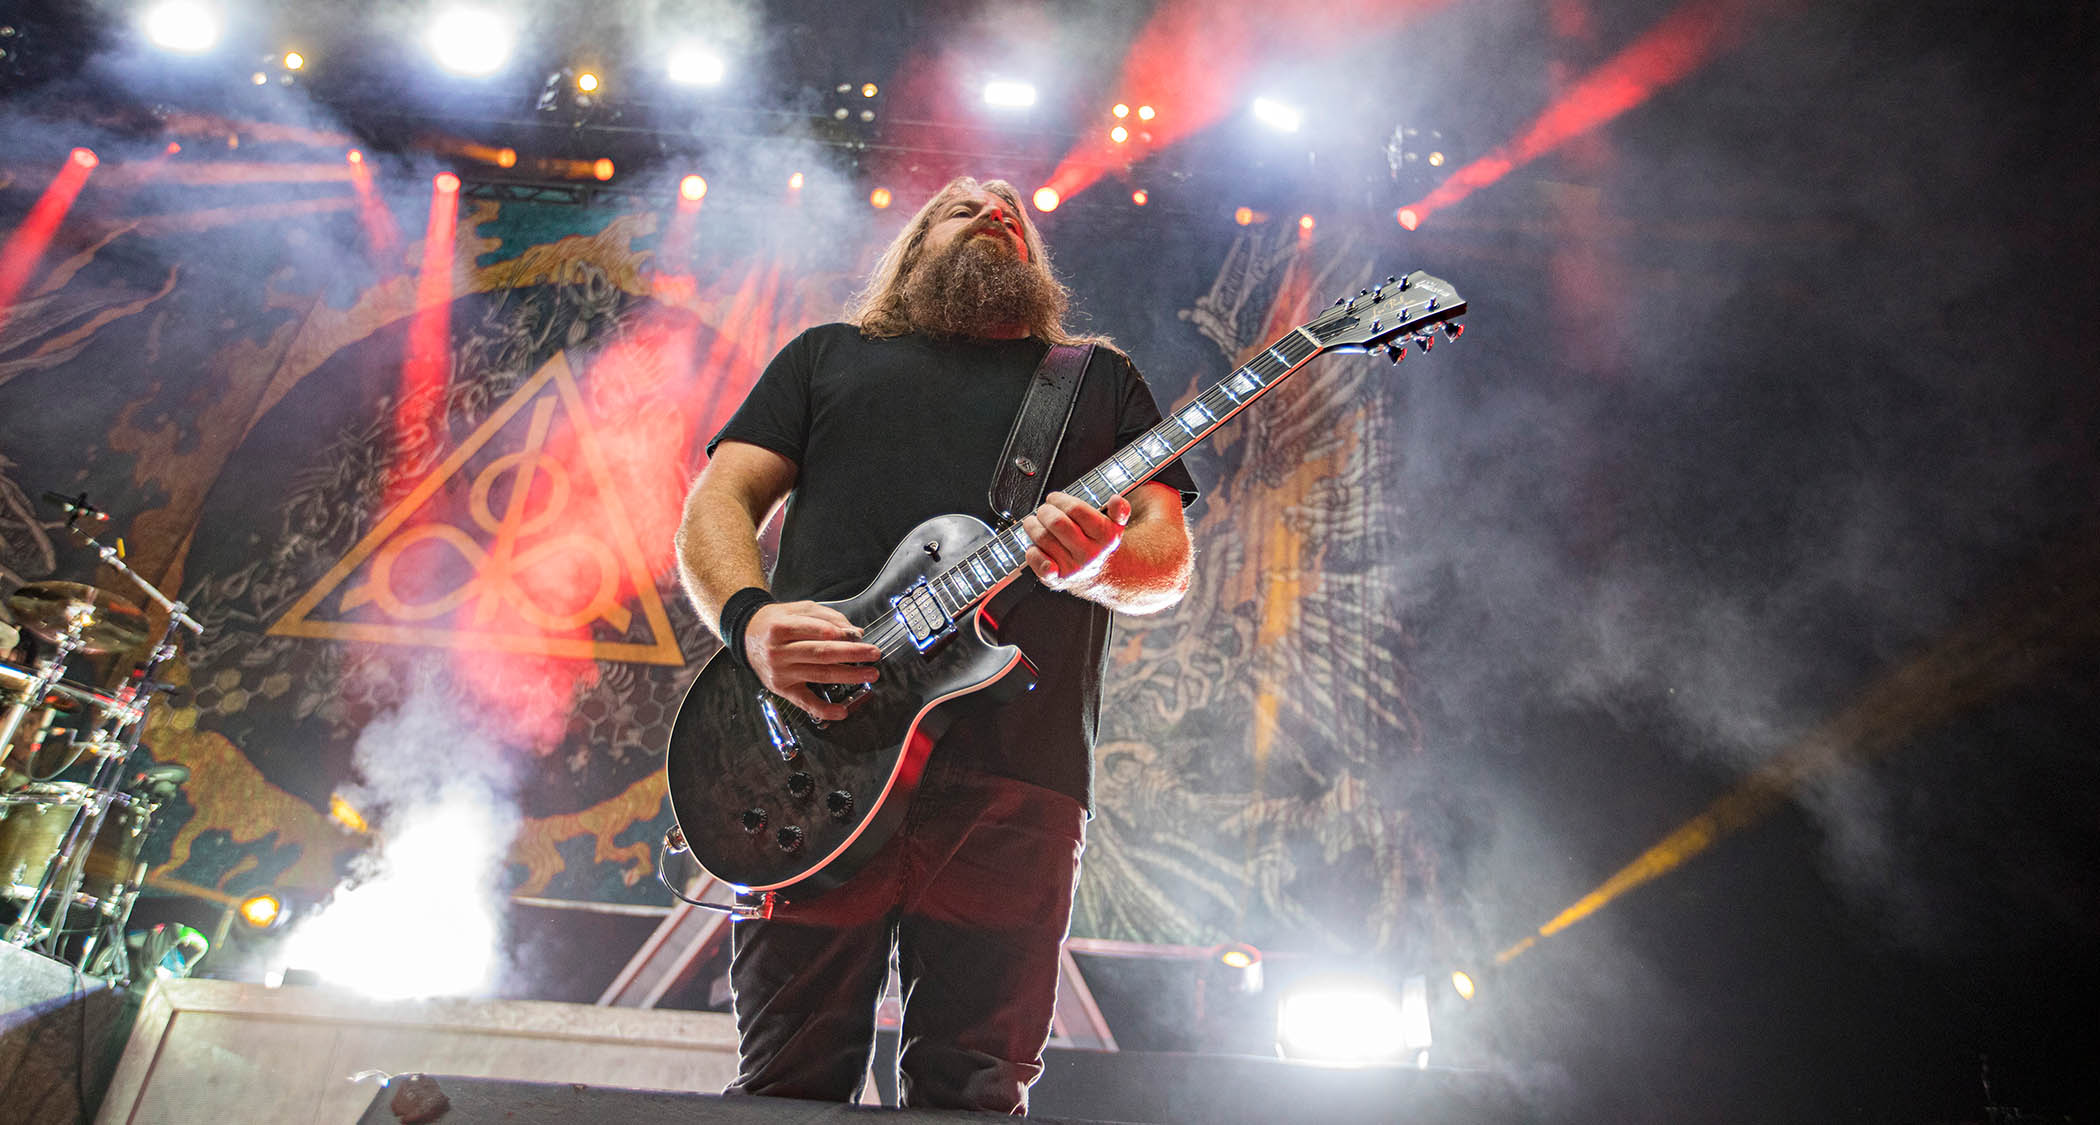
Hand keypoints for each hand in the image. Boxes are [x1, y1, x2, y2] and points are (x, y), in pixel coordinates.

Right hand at [742, 601, 882, 720]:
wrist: (748, 637)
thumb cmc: (776, 622)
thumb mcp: (798, 609)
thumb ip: (826, 617)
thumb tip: (854, 632)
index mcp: (781, 627)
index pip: (816, 631)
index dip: (840, 634)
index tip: (860, 636)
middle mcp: (778, 652)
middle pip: (821, 653)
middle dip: (851, 654)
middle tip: (873, 653)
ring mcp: (781, 673)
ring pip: (820, 675)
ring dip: (848, 676)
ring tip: (869, 673)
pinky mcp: (783, 689)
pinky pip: (806, 702)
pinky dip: (824, 709)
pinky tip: (842, 711)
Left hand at [1021, 491, 1130, 591]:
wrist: (1098, 575)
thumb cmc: (1098, 543)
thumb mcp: (1114, 526)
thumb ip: (1119, 511)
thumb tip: (1116, 500)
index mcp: (1106, 536)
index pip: (1076, 510)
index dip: (1060, 500)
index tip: (1054, 498)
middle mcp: (1090, 553)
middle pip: (1057, 523)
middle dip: (1045, 511)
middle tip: (1044, 510)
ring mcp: (1073, 567)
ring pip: (1043, 537)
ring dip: (1033, 526)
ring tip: (1034, 522)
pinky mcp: (1057, 578)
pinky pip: (1037, 561)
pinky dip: (1031, 551)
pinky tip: (1036, 545)